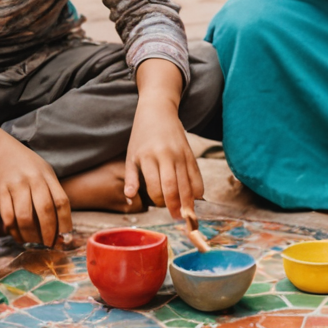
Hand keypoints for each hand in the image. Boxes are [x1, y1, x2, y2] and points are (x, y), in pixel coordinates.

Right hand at [0, 135, 72, 245]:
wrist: (1, 152)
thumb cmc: (28, 168)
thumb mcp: (46, 174)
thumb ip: (53, 196)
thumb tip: (62, 230)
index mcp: (48, 176)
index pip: (61, 202)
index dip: (65, 223)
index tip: (64, 239)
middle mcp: (33, 179)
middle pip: (45, 210)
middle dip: (48, 233)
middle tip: (49, 246)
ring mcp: (16, 184)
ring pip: (24, 217)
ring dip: (30, 236)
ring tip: (33, 243)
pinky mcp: (0, 190)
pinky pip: (8, 216)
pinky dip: (14, 231)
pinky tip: (19, 236)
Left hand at [125, 89, 202, 222]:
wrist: (159, 110)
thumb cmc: (142, 135)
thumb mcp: (131, 154)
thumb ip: (131, 177)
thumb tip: (129, 198)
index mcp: (148, 157)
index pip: (156, 187)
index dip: (158, 201)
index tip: (159, 206)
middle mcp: (166, 156)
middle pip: (173, 187)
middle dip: (176, 206)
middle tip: (177, 217)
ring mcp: (181, 154)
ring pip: (188, 183)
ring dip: (189, 201)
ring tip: (188, 214)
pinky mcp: (191, 153)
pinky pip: (197, 175)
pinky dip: (198, 189)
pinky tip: (196, 199)